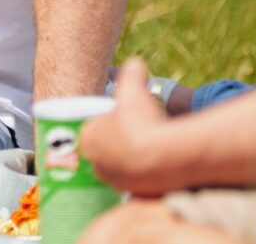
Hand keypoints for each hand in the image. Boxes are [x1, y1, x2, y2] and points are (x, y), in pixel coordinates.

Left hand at [80, 58, 166, 194]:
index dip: (104, 122)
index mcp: (89, 139)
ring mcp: (114, 181)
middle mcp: (96, 164)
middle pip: (102, 149)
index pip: (91, 129)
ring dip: (126, 157)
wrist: (166, 157)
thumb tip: (136, 62)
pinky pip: (133, 180)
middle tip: (131, 131)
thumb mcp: (136, 88)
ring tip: (143, 146)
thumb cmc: (144, 122)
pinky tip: (151, 162)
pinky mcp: (132, 193)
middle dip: (114, 141)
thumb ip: (133, 72)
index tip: (116, 118)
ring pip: (116, 166)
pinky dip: (139, 172)